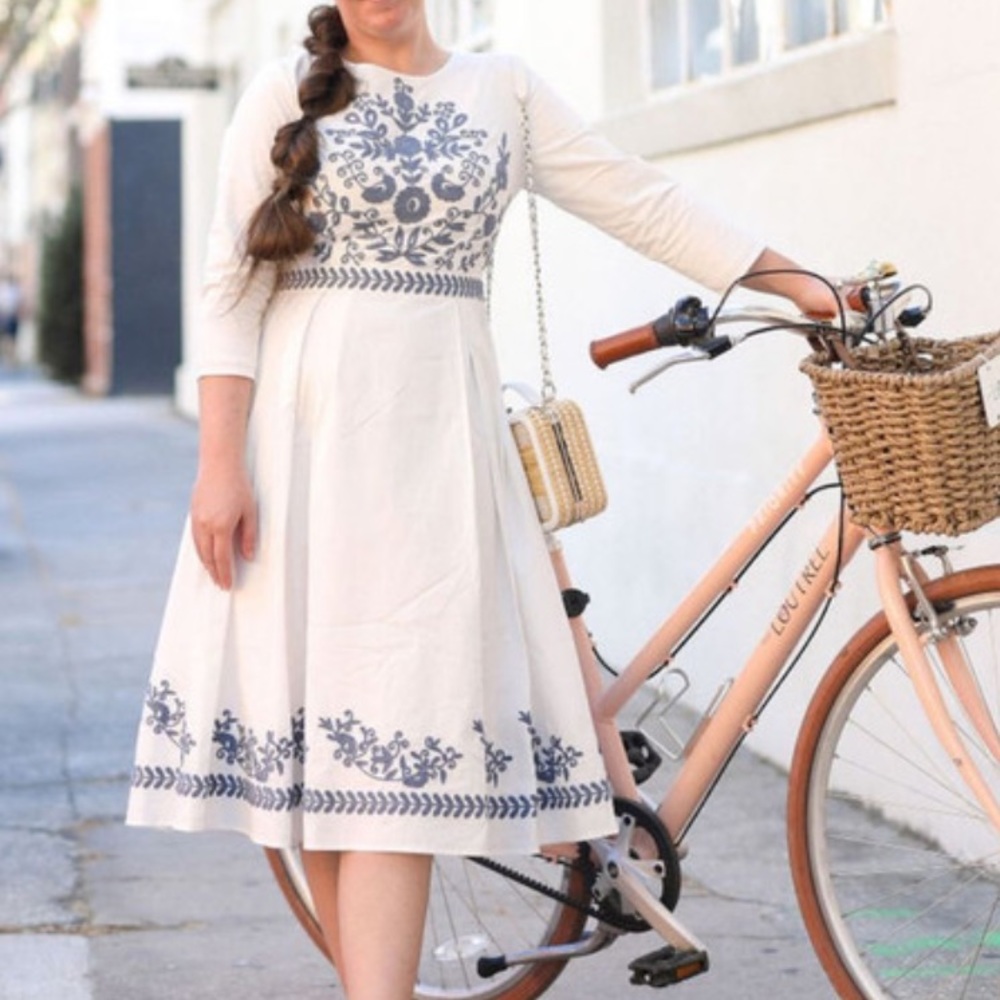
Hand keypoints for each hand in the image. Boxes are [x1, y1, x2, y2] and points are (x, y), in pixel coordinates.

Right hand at [190, 464, 257, 589]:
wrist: (219, 465)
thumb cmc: (239, 487)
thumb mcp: (250, 511)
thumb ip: (249, 536)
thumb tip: (248, 557)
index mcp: (221, 526)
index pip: (222, 558)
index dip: (225, 573)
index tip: (228, 585)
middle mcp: (205, 525)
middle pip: (208, 557)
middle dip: (214, 572)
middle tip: (221, 584)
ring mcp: (196, 520)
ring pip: (199, 549)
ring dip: (206, 564)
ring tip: (214, 574)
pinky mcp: (193, 515)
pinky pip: (195, 539)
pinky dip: (200, 551)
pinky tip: (206, 556)